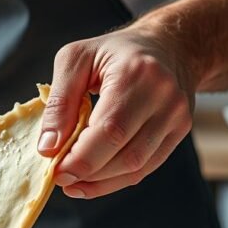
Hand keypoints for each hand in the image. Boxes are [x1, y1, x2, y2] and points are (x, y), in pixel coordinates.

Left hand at [37, 27, 195, 198]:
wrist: (168, 45)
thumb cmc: (114, 51)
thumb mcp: (76, 59)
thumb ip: (59, 101)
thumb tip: (48, 147)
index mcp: (138, 73)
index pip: (110, 129)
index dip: (82, 158)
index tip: (55, 171)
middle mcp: (165, 97)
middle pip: (126, 154)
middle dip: (88, 172)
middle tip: (60, 177)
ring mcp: (177, 117)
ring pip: (137, 166)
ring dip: (101, 181)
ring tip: (73, 182)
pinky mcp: (179, 132)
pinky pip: (146, 167)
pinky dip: (116, 179)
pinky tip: (93, 180)